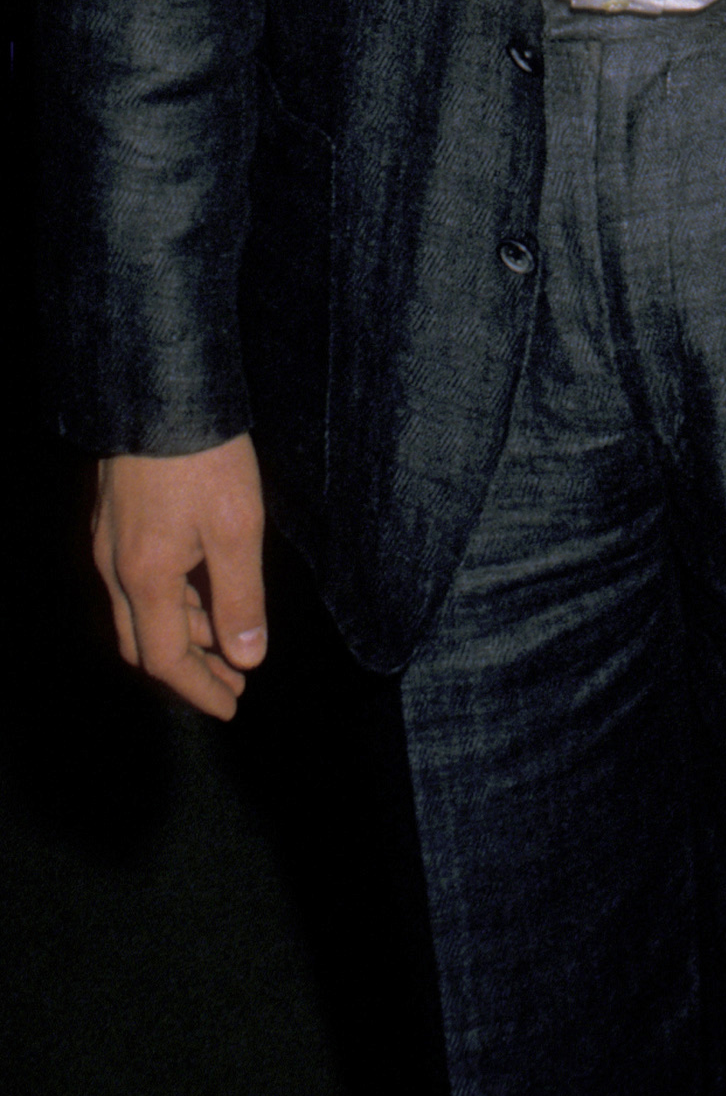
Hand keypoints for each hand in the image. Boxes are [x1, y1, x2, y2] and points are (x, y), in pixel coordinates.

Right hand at [93, 434, 266, 718]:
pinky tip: (204, 588)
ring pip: (140, 611)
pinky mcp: (114, 519)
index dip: (199, 688)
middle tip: (230, 682)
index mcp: (145, 578)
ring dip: (184, 632)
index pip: (166, 659)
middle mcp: (115, 568)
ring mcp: (110, 543)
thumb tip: (246, 658)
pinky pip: (138, 580)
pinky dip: (172, 599)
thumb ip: (240, 598)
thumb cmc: (206, 457)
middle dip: (189, 668)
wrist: (163, 391)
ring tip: (228, 639)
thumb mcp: (237, 528)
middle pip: (145, 642)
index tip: (231, 705)